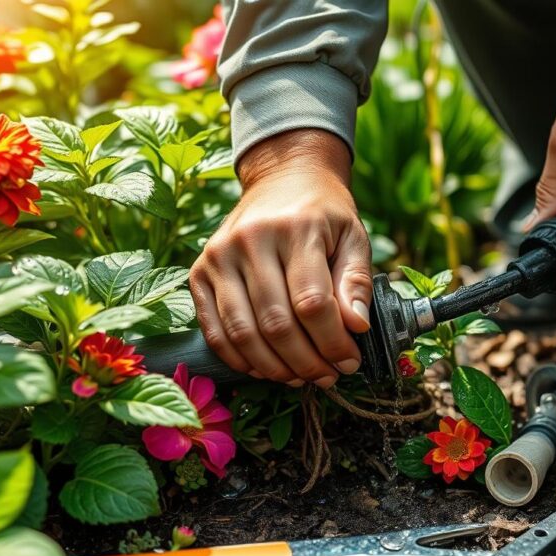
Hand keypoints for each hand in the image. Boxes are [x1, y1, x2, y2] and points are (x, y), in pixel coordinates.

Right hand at [190, 129, 371, 387]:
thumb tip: (357, 326)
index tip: (350, 361)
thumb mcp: (353, 236)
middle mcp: (250, 240)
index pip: (312, 303)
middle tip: (327, 376)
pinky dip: (239, 359)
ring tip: (300, 377)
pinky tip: (266, 368)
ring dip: (274, 368)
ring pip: (242, 333)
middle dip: (306, 362)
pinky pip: (214, 330)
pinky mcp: (199, 271)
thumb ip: (357, 281)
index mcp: (295, 228)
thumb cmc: (323, 213)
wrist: (282, 178)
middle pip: (276, 324)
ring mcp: (218, 256)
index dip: (332, 342)